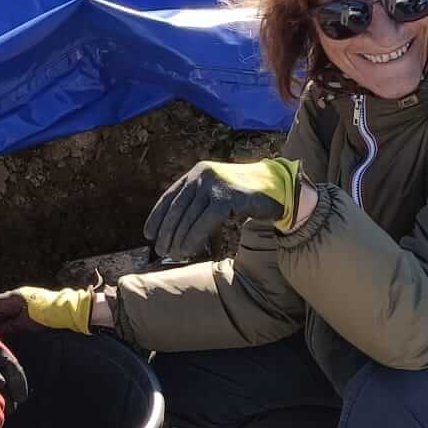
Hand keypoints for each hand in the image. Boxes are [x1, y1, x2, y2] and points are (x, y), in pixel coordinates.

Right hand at [0, 286, 92, 336]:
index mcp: (12, 297)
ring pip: (5, 306)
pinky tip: (7, 325)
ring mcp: (24, 297)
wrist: (68, 310)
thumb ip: (10, 326)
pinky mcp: (31, 301)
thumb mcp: (25, 323)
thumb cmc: (46, 315)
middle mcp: (16, 294)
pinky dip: (7, 315)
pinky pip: (13, 308)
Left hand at [145, 158, 301, 261]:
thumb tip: (176, 231)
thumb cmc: (247, 196)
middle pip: (176, 209)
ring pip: (188, 217)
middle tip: (160, 251)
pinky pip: (204, 223)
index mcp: (197, 172)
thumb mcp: (218, 194)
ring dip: (178, 239)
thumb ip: (199, 204)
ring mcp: (215, 185)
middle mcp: (203, 175)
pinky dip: (193, 239)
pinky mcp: (227, 198)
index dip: (157, 216)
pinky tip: (188, 251)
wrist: (279, 190)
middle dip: (166, 232)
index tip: (148, 234)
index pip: (170, 196)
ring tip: (173, 255)